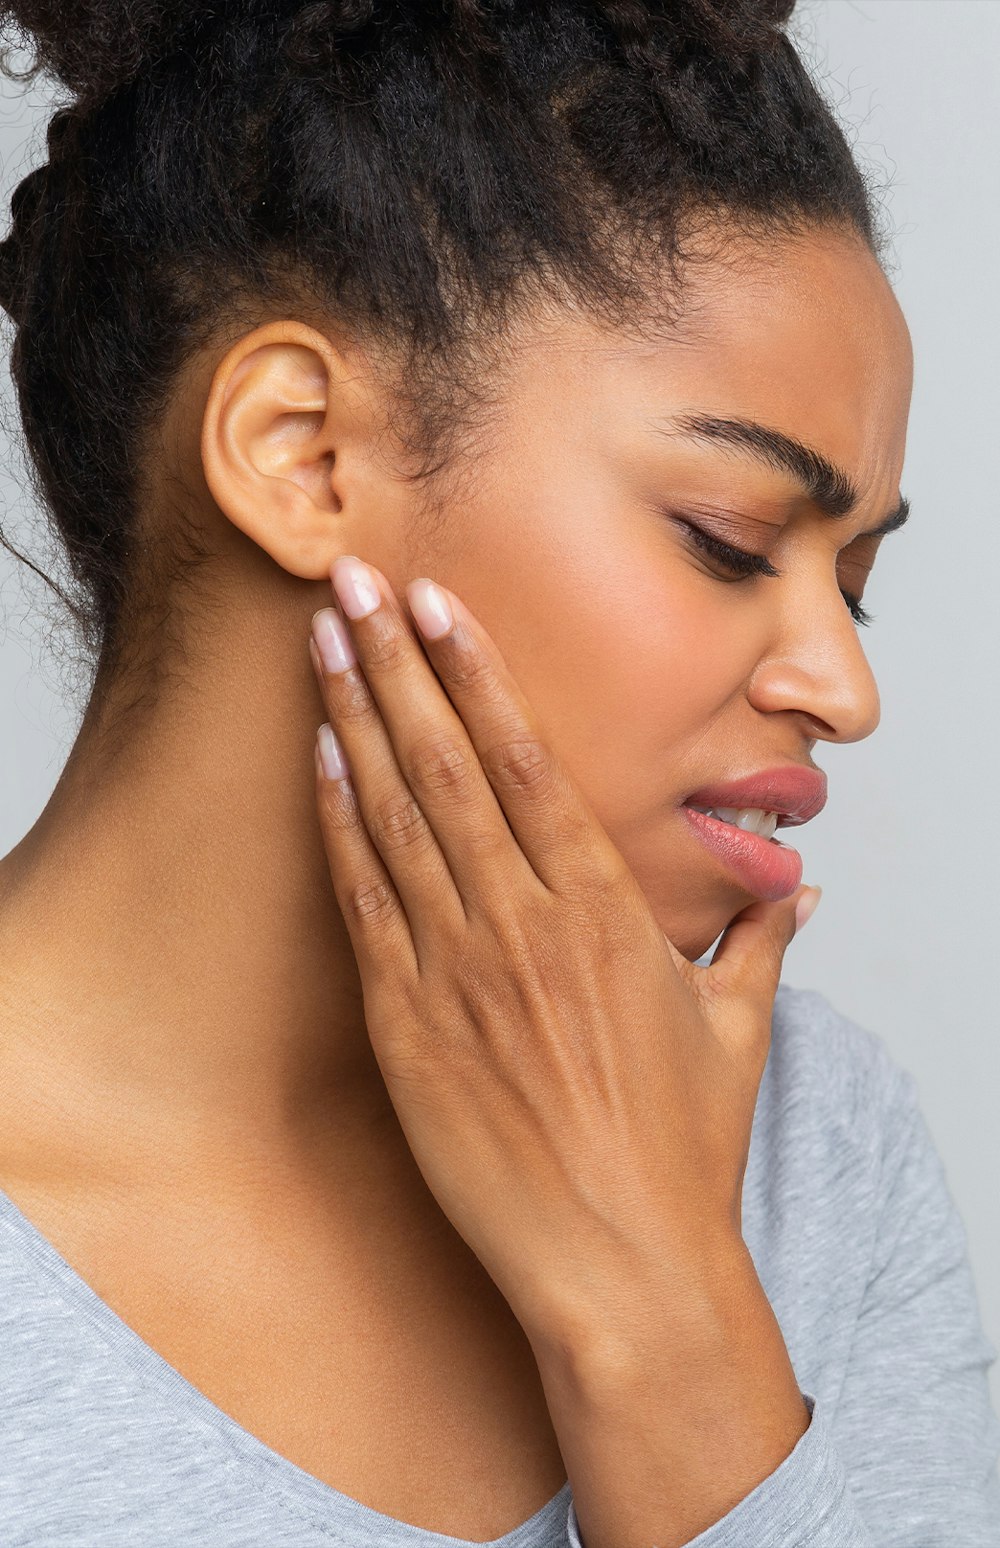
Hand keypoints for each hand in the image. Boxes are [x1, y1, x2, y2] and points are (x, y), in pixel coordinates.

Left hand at [308, 555, 817, 1345]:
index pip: (527, 755)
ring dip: (355, 718)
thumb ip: (757, 941)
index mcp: (603, 907)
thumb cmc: (680, 1151)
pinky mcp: (407, 1027)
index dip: (475, 668)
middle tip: (356, 576)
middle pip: (448, 760)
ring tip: (323, 639)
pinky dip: (339, 826)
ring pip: (397, 815)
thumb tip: (797, 889)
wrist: (620, 1267)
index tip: (439, 601)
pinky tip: (321, 762)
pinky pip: (364, 903)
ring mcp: (456, 971)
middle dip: (397, 658)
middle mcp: (523, 921)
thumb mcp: (737, 1030)